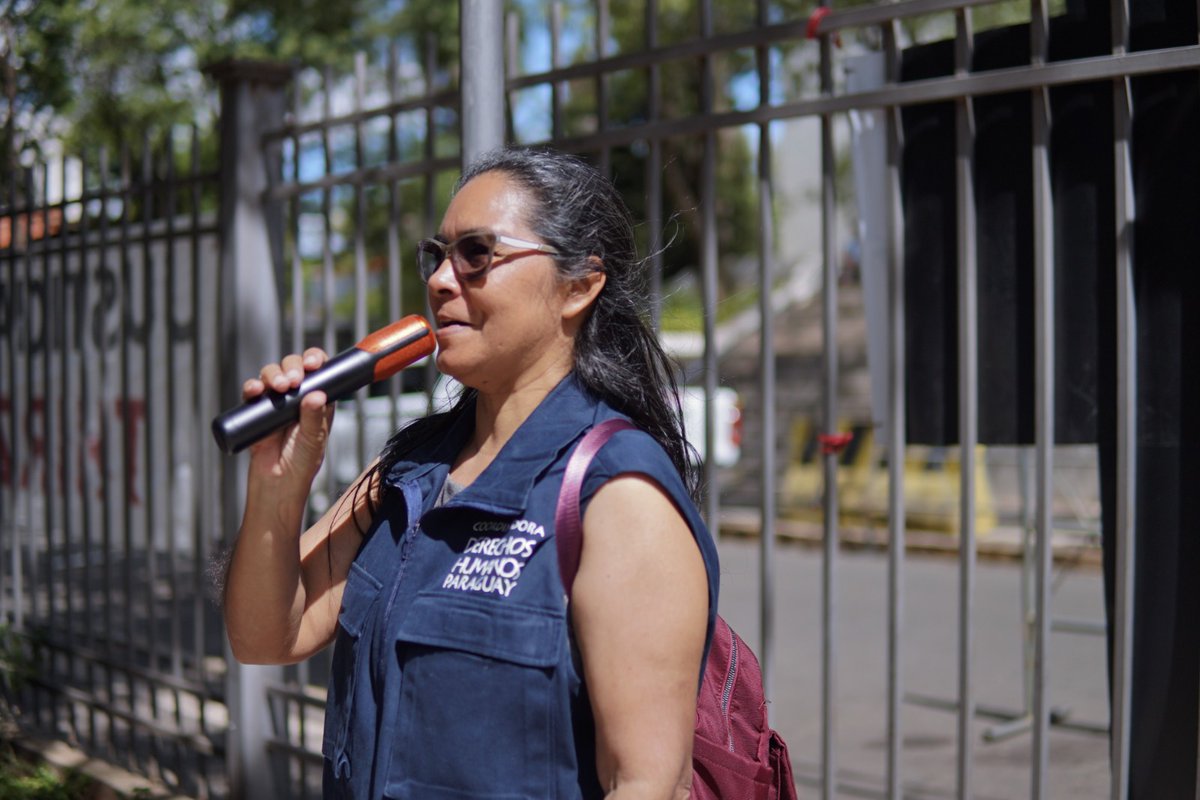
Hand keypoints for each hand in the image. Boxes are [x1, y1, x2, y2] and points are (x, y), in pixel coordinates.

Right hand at [242, 348, 335, 490]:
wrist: (277, 482)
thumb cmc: (302, 462)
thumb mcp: (313, 439)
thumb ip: (314, 418)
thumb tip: (316, 395)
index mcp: (317, 399)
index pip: (318, 371)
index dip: (315, 360)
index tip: (314, 362)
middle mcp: (297, 396)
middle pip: (293, 366)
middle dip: (293, 366)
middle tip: (294, 380)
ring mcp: (276, 401)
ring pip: (272, 374)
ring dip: (274, 374)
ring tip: (280, 387)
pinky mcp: (256, 410)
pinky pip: (252, 391)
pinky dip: (252, 386)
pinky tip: (256, 391)